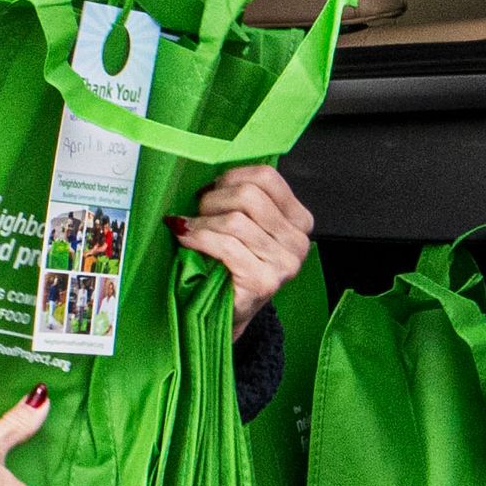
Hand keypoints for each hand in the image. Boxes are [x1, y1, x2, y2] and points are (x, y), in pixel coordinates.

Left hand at [171, 166, 314, 333]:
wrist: (228, 312)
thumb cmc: (232, 265)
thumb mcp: (245, 226)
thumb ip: (239, 200)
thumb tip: (207, 173)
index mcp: (298, 220)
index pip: (267, 177)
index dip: (232, 177)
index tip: (211, 189)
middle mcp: (298, 241)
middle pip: (249, 195)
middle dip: (213, 200)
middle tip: (197, 212)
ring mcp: (284, 263)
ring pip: (235, 220)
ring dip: (202, 222)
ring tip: (188, 229)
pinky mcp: (264, 282)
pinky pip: (226, 246)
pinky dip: (200, 239)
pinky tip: (187, 241)